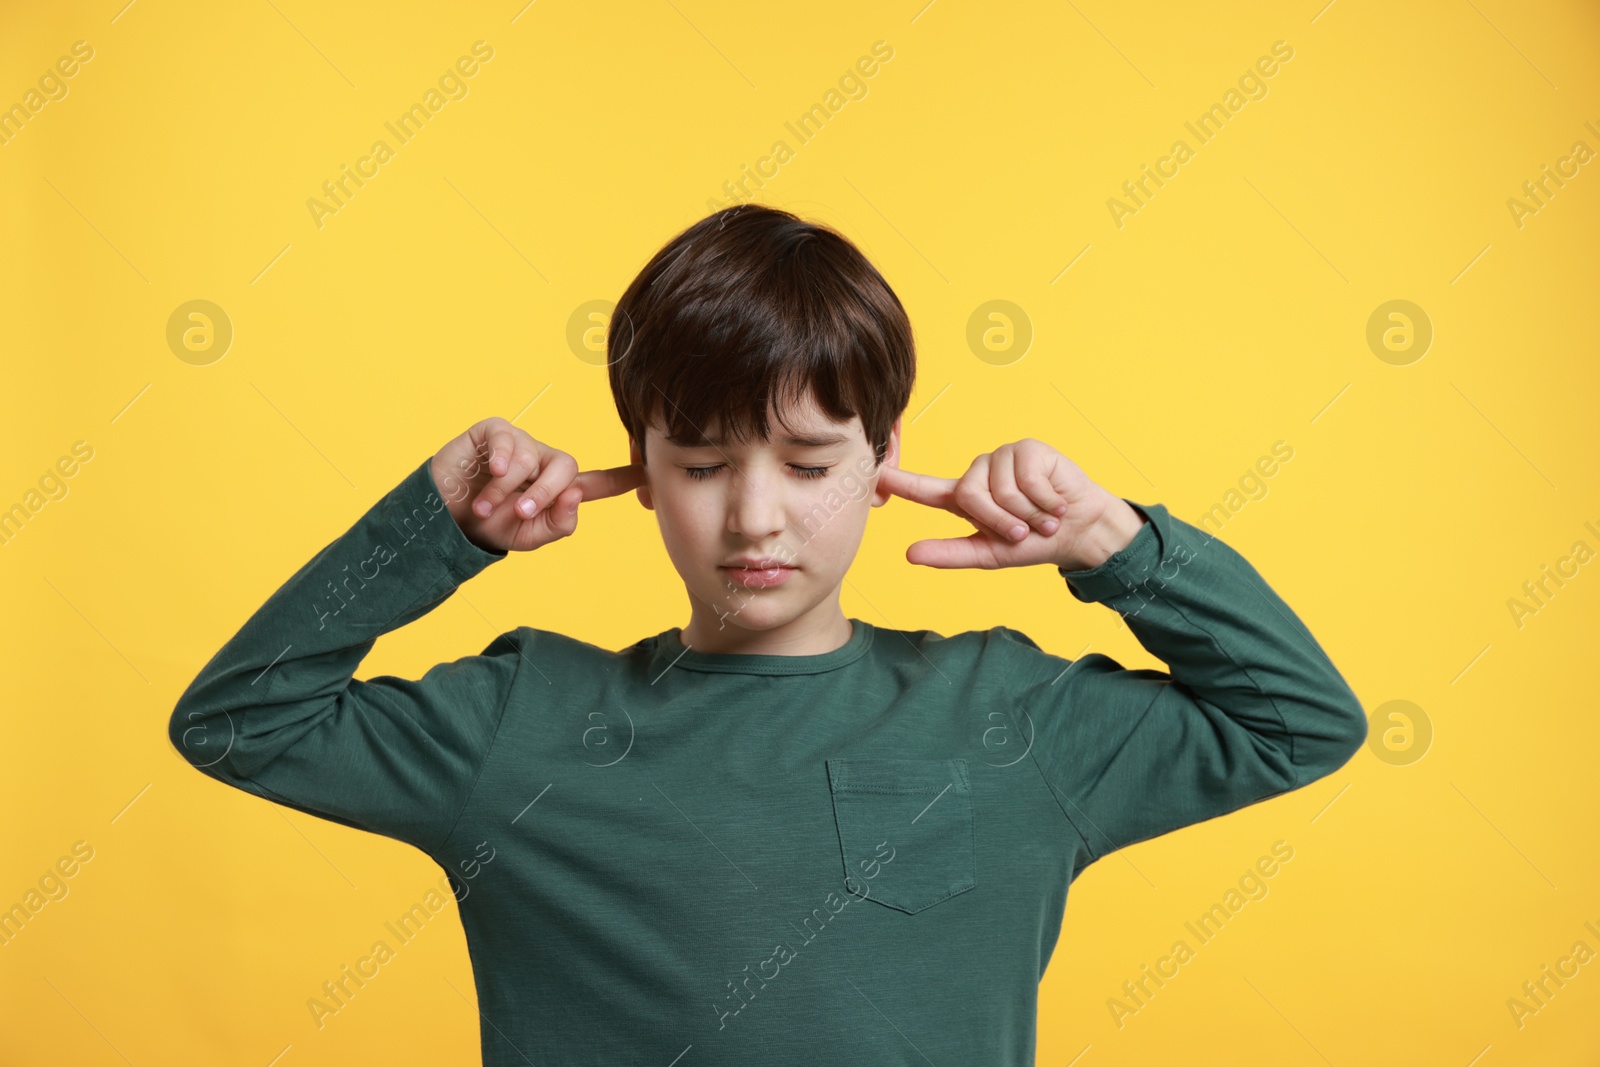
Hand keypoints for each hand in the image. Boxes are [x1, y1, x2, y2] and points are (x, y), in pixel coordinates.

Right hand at [429, 416, 643, 553]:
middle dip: (545, 493)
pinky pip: (509, 439)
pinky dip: (500, 460)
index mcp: (557, 490)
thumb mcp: (528, 537)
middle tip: (520, 512)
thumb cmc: (487, 526)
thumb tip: (576, 495)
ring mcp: (520, 444)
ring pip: (532, 459)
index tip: (648, 472)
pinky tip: (489, 473)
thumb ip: (558, 523)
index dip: (623, 478)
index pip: (598, 484)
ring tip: (484, 507)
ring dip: (506, 490)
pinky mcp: (495, 432)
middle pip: (567, 468)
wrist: (443, 518)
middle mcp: (543, 463)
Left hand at [876, 438, 1144, 569]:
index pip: (924, 488)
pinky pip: (1026, 478)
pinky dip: (1044, 500)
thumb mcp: (988, 554)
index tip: (872, 471)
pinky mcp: (1027, 449)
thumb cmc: (1033, 542)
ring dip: (1027, 514)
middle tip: (1024, 530)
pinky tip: (1054, 502)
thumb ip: (950, 553)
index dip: (898, 480)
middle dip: (1001, 521)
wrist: (1078, 532)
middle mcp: (979, 474)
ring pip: (1000, 489)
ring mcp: (1002, 458)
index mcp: (965, 499)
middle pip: (969, 496)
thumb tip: (909, 554)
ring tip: (1042, 516)